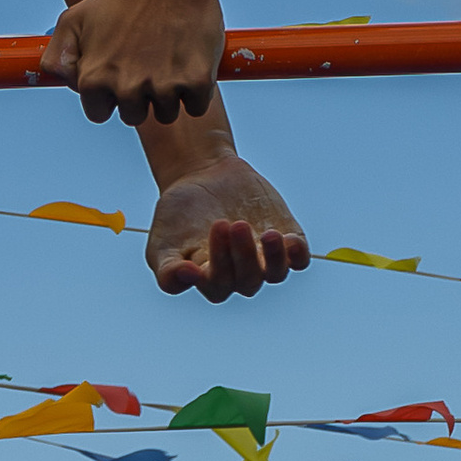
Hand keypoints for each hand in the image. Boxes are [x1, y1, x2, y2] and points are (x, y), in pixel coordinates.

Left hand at [41, 0, 223, 124]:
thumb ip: (57, 56)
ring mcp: (163, 87)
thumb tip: (60, 83)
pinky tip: (189, 58)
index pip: (98, 113)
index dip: (108, 95)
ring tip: (168, 55)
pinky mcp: (196, 82)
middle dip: (139, 94)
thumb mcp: (75, 19)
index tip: (119, 75)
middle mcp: (127, 89)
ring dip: (169, 93)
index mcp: (95, 79)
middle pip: (134, 116)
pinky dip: (197, 88)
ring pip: (166, 113)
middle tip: (146, 60)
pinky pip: (198, 105)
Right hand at [144, 153, 308, 302]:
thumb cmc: (179, 214)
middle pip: (248, 280)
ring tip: (269, 234)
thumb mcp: (163, 243)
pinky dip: (296, 253)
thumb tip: (190, 277)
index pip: (219, 285)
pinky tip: (288, 238)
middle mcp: (242, 274)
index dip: (218, 267)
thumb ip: (169, 270)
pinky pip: (298, 257)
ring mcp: (265, 258)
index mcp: (212, 281)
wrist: (201, 175)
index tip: (212, 236)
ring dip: (275, 258)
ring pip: (275, 272)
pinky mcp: (285, 239)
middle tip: (232, 223)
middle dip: (242, 254)